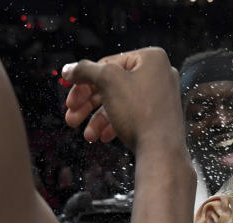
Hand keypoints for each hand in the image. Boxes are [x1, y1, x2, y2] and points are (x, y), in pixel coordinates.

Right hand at [62, 47, 183, 150]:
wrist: (162, 152)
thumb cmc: (142, 114)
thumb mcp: (107, 82)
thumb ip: (85, 70)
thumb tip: (69, 69)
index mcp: (151, 58)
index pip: (108, 63)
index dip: (84, 78)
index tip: (70, 92)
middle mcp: (160, 75)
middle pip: (112, 84)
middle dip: (88, 103)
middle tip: (72, 115)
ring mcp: (162, 97)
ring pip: (119, 102)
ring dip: (98, 119)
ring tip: (87, 133)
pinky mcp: (160, 117)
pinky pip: (132, 115)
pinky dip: (114, 124)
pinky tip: (102, 136)